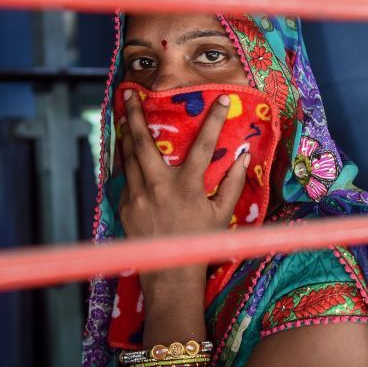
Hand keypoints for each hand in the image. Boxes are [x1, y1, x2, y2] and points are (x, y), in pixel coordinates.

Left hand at [118, 90, 248, 290]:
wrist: (169, 274)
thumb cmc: (200, 244)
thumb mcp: (222, 215)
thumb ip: (232, 184)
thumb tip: (244, 158)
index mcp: (187, 186)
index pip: (204, 144)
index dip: (215, 119)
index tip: (222, 99)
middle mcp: (158, 186)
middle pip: (144, 141)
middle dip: (137, 113)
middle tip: (131, 92)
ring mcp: (137, 196)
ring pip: (127, 156)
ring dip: (125, 133)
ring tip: (123, 112)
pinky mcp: (124, 206)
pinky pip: (123, 177)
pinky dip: (124, 161)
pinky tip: (124, 150)